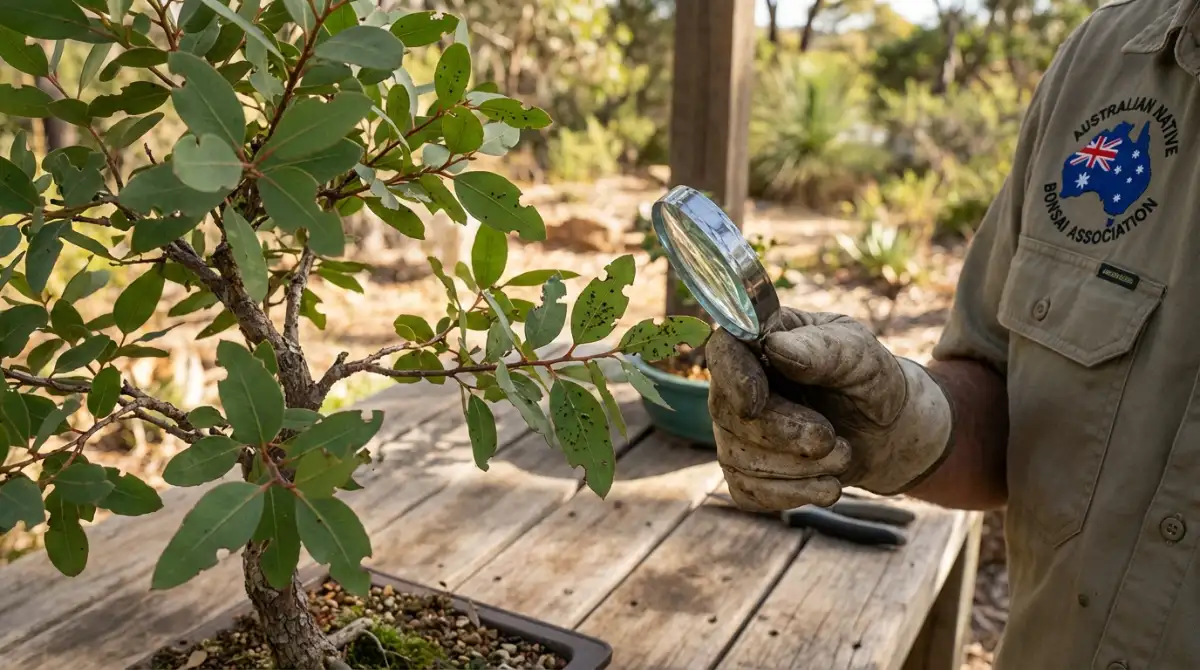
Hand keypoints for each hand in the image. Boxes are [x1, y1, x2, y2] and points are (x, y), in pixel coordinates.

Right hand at [706, 308, 953, 511]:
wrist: (887, 431)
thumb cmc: (869, 381)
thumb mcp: (860, 357)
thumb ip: (822, 350)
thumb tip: (775, 348)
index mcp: (760, 341)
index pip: (723, 350)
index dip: (732, 376)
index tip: (755, 402)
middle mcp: (737, 386)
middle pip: (729, 413)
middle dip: (782, 433)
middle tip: (830, 438)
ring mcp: (735, 432)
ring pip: (740, 458)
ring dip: (799, 466)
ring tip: (844, 454)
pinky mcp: (745, 474)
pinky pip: (750, 491)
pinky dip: (794, 493)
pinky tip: (829, 484)